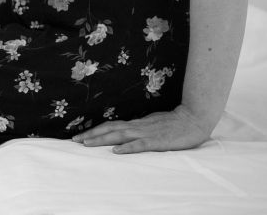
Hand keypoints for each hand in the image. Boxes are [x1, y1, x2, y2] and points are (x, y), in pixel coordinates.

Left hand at [71, 105, 213, 153]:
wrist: (195, 118)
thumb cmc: (173, 122)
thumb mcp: (151, 124)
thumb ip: (137, 128)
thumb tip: (122, 131)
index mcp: (136, 123)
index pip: (110, 126)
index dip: (94, 130)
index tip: (80, 136)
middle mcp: (137, 126)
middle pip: (110, 129)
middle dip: (91, 135)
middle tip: (74, 140)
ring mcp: (147, 133)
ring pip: (120, 136)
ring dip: (102, 139)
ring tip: (87, 144)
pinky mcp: (158, 141)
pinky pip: (140, 144)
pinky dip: (127, 147)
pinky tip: (116, 151)